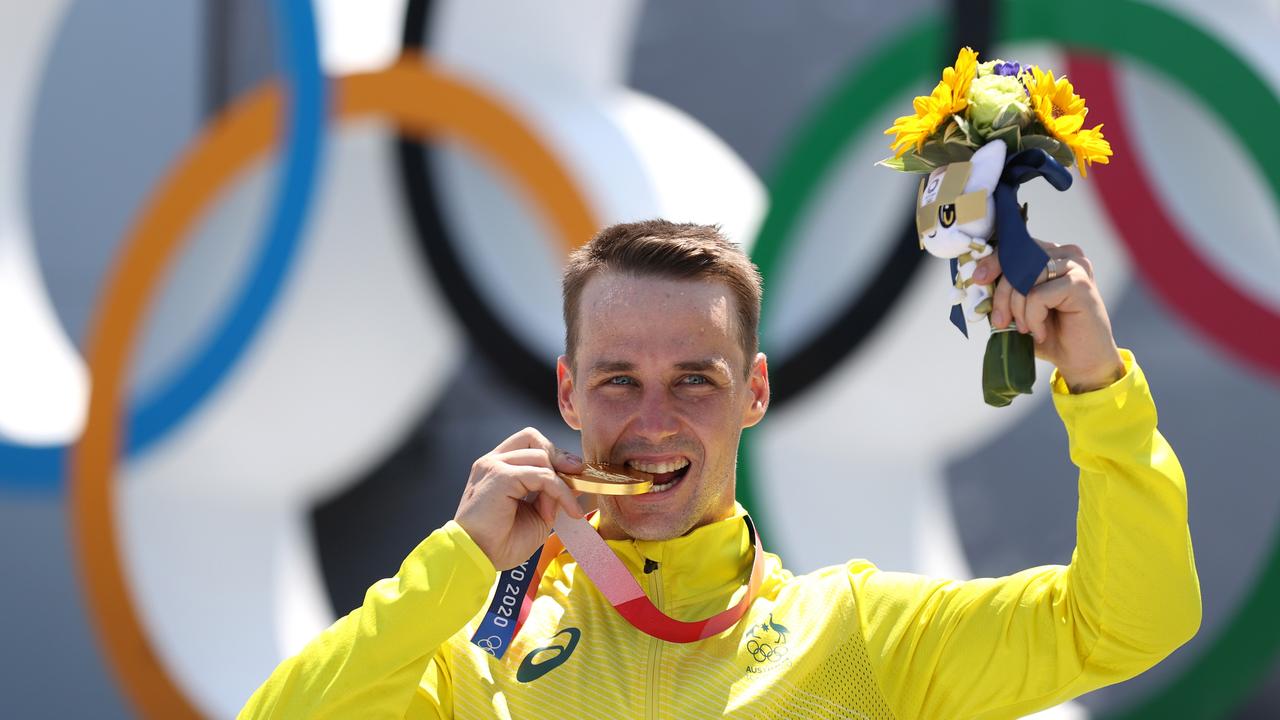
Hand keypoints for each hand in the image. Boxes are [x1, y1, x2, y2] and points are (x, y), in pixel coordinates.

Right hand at [454, 427, 584, 569]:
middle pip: (533, 438)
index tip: (572, 476)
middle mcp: (493, 461)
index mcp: (498, 467)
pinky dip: (558, 491)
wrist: (478, 559)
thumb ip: (553, 494)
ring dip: (556, 484)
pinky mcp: (500, 476)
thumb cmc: (501, 542)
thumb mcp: (537, 514)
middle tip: (574, 481)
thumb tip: (576, 479)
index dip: (553, 455)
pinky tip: (558, 513)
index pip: (529, 443)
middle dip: (558, 457)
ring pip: (541, 456)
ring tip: (551, 513)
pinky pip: (542, 475)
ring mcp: (494, 466)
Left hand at [973, 240, 1124, 392]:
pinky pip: (1038, 295)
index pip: (1016, 249)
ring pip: (1025, 278)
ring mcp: (1075, 266)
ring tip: (1025, 329)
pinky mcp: (1080, 283)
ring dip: (1018, 309)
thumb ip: (1003, 291)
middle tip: (1000, 321)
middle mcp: (1065, 255)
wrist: (1081, 360)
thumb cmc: (1050, 333)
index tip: (978, 279)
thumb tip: (976, 279)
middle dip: (1001, 294)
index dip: (993, 262)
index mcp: (1051, 255)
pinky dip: (1032, 318)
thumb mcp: (1019, 309)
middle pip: (1017, 262)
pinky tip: (1040, 332)